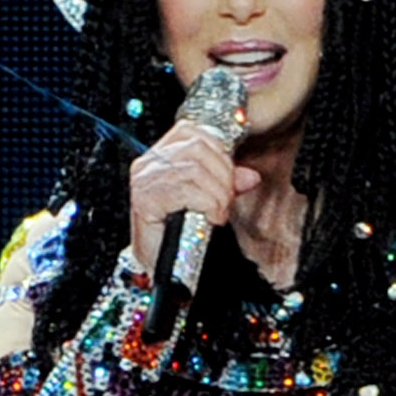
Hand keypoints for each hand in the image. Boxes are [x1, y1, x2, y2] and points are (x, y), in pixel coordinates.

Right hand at [127, 121, 255, 276]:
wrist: (159, 263)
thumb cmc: (177, 231)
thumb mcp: (207, 200)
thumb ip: (226, 183)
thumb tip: (251, 176)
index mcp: (160, 155)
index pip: (192, 132)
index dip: (219, 150)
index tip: (229, 176)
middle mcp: (149, 163)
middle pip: (197, 148)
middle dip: (223, 175)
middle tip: (226, 200)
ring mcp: (145, 180)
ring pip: (195, 170)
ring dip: (218, 194)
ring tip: (219, 212)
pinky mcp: (146, 199)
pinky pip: (187, 191)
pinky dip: (208, 204)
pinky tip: (211, 218)